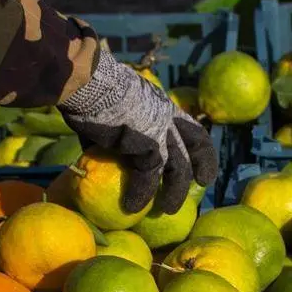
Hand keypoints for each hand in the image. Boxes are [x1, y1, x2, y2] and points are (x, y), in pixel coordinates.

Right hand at [59, 49, 217, 213]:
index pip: (189, 125)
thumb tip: (102, 148)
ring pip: (178, 169)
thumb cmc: (90, 90)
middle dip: (204, 164)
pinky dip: (140, 195)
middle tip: (203, 182)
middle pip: (196, 144)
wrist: (88, 81)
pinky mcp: (148, 145)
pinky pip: (148, 178)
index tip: (200, 158)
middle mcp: (167, 116)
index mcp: (160, 104)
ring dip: (174, 193)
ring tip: (167, 210)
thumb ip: (116, 129)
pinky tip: (131, 207)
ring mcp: (161, 131)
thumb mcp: (112, 108)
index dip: (198, 145)